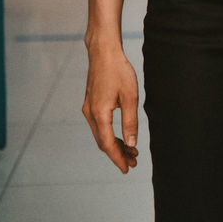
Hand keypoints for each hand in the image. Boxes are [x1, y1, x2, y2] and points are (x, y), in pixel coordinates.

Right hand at [83, 45, 139, 173]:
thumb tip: (131, 143)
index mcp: (99, 114)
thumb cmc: (119, 71)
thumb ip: (130, 122)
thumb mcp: (130, 97)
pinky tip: (122, 136)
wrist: (103, 53)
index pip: (108, 144)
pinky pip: (99, 126)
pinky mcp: (91, 104)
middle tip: (134, 162)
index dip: (118, 158)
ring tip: (131, 151)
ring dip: (115, 145)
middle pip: (103, 142)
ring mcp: (88, 109)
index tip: (127, 169)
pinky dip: (110, 134)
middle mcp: (90, 114)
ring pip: (101, 135)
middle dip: (118, 154)